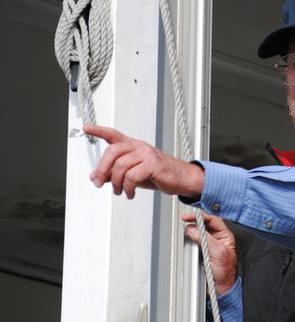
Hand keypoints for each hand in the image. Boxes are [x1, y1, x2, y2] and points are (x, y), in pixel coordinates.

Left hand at [85, 124, 204, 199]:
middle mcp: (139, 147)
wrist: (181, 178)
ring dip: (116, 183)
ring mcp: (146, 154)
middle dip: (102, 169)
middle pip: (112, 152)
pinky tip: (130, 193)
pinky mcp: (153, 165)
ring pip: (120, 166)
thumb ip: (114, 173)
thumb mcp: (133, 173)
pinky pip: (133, 176)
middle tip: (98, 183)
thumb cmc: (158, 174)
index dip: (99, 130)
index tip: (87, 128)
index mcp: (133, 146)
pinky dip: (128, 188)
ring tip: (120, 191)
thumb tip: (95, 177)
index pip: (113, 135)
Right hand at [183, 211, 236, 295]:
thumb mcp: (217, 252)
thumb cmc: (225, 273)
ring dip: (192, 231)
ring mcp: (209, 245)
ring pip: (198, 233)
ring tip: (186, 230)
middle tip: (185, 221)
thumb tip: (193, 229)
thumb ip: (205, 239)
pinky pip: (194, 242)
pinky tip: (187, 240)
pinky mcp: (202, 252)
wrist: (221, 288)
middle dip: (195, 222)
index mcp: (225, 236)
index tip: (189, 216)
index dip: (201, 216)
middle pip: (204, 224)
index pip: (212, 220)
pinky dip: (190, 240)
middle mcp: (218, 239)